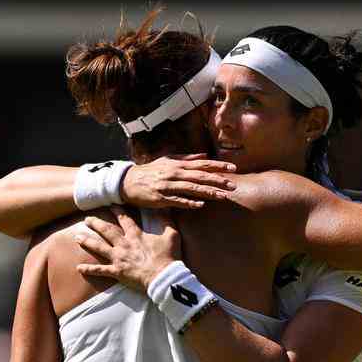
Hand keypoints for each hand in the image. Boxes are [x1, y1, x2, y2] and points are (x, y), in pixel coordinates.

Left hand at [75, 207, 180, 290]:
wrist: (163, 277)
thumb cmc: (168, 257)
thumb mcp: (171, 235)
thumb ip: (166, 220)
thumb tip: (165, 206)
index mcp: (136, 236)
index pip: (124, 220)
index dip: (117, 211)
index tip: (110, 204)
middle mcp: (124, 245)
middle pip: (107, 231)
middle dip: (96, 224)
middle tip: (87, 219)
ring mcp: (118, 258)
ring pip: (99, 248)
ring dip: (87, 242)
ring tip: (77, 237)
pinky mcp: (117, 272)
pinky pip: (100, 270)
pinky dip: (89, 270)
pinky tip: (79, 268)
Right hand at [120, 154, 235, 208]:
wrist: (128, 181)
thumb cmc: (150, 171)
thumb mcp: (168, 160)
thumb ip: (187, 158)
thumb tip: (205, 156)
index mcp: (177, 164)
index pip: (202, 164)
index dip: (218, 166)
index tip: (233, 168)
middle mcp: (174, 173)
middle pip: (200, 176)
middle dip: (218, 180)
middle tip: (233, 185)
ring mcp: (168, 186)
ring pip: (191, 189)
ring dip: (208, 192)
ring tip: (222, 196)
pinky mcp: (161, 198)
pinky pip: (177, 201)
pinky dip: (189, 203)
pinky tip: (200, 205)